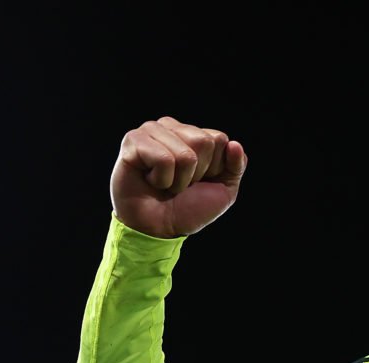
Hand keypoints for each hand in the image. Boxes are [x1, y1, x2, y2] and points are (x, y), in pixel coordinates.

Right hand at [110, 116, 246, 237]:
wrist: (160, 228)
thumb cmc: (189, 208)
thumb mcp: (224, 190)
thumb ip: (236, 166)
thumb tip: (235, 144)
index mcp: (194, 134)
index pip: (219, 138)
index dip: (215, 167)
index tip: (199, 180)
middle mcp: (172, 127)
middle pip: (203, 141)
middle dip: (196, 173)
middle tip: (180, 183)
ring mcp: (151, 130)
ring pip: (184, 154)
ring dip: (178, 179)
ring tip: (165, 183)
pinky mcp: (133, 140)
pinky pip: (163, 159)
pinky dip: (161, 179)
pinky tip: (151, 181)